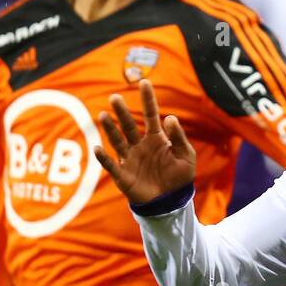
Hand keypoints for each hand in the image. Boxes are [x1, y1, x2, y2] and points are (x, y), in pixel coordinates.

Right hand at [94, 79, 195, 204]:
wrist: (171, 203)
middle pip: (129, 125)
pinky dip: (104, 158)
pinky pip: (111, 165)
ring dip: (110, 129)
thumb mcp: (186, 156)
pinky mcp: (123, 176)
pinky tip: (98, 148)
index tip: (144, 82)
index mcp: (156, 139)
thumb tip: (169, 117)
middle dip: (122, 112)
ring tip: (104, 115)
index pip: (150, 115)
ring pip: (118, 141)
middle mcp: (140, 146)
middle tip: (115, 97)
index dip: (147, 100)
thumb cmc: (179, 178)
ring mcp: (130, 159)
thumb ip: (178, 137)